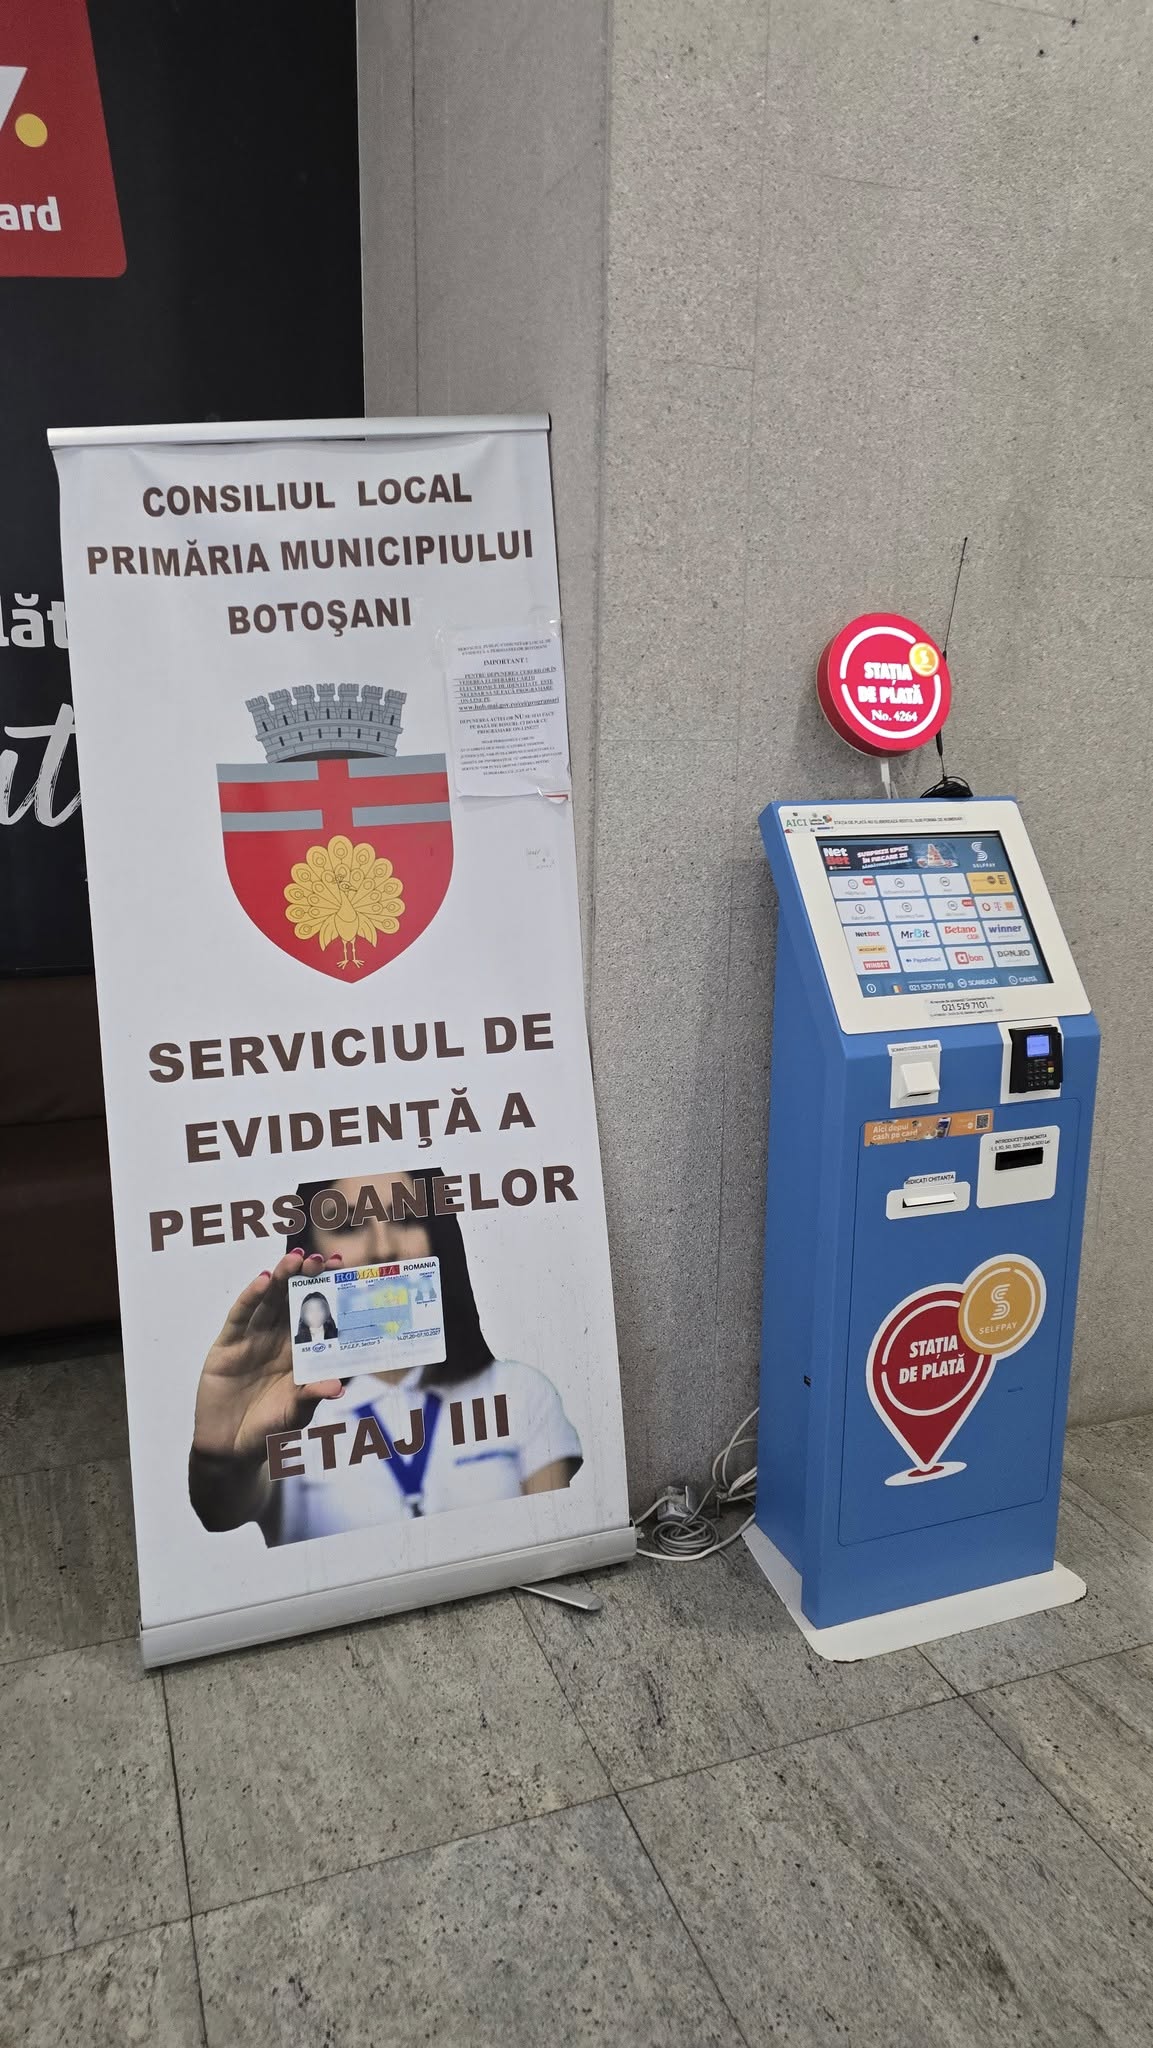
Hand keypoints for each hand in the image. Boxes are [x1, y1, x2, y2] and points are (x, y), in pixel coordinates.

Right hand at [192, 1248, 344, 1463]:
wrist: (230, 1448)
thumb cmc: (268, 1428)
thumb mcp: (295, 1413)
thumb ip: (311, 1396)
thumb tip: (337, 1387)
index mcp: (298, 1350)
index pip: (314, 1312)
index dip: (326, 1289)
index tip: (343, 1267)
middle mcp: (277, 1338)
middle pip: (291, 1299)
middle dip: (304, 1276)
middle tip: (318, 1258)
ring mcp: (251, 1339)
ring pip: (267, 1301)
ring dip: (280, 1279)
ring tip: (293, 1260)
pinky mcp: (227, 1345)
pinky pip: (240, 1316)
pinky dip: (251, 1297)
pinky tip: (263, 1280)